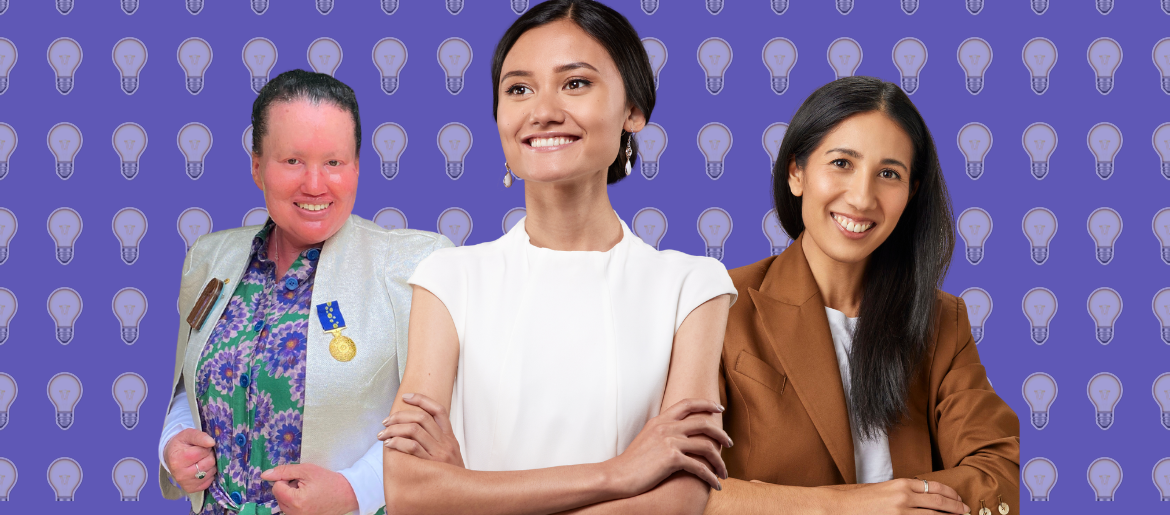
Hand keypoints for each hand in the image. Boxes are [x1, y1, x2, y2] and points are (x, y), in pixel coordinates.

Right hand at [163, 428, 216, 493]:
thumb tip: (211, 442)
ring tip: (201, 460)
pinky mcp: (191, 489)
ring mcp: (185, 483)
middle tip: (202, 453)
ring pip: (211, 472)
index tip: (200, 446)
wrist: (171, 456)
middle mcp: (181, 474)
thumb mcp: (188, 435)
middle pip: (209, 463)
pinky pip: (209, 481)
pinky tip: (201, 469)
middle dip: (209, 455)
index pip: (203, 452)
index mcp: (178, 459)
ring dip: (211, 465)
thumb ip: (200, 436)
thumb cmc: (181, 444)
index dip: (206, 447)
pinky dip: (209, 474)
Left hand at [260, 463, 358, 514]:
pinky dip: (295, 503)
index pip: (276, 487)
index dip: (286, 479)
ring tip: (307, 491)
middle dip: (288, 488)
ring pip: (283, 504)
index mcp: (296, 501)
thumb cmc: (328, 481)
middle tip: (305, 484)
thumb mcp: (306, 470)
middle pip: (279, 496)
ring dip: (291, 496)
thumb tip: (265, 475)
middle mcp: (295, 514)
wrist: (346, 493)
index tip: (299, 478)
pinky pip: (290, 510)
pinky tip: (308, 498)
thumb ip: (284, 471)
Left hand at [378, 393, 464, 467]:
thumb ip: (438, 441)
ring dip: (394, 429)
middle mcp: (445, 442)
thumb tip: (416, 429)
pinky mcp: (431, 464)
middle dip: (400, 416)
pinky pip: (412, 447)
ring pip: (414, 429)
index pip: (438, 410)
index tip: (406, 397)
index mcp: (449, 437)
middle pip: (421, 417)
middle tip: (386, 421)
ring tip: (383, 434)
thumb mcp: (450, 453)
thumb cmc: (452, 475)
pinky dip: (398, 442)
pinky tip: (390, 444)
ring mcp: (439, 453)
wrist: (464, 492)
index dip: (421, 399)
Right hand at [607, 398, 731, 495]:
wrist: (618, 475)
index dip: (706, 404)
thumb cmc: (632, 462)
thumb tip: (678, 435)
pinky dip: (711, 477)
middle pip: (703, 423)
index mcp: (660, 420)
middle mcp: (666, 427)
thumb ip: (662, 432)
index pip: (687, 404)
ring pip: (707, 446)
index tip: (719, 408)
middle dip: (721, 434)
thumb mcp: (646, 438)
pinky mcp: (672, 459)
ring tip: (724, 472)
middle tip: (729, 444)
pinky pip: (700, 467)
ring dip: (720, 461)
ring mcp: (669, 441)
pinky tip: (716, 484)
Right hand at [836, 478, 968, 514]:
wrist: (840, 507)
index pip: (935, 487)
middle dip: (956, 508)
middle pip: (939, 502)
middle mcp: (904, 497)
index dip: (951, 494)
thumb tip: (923, 500)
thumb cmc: (858, 499)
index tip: (958, 499)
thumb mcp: (884, 489)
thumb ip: (903, 492)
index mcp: (901, 484)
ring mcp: (901, 512)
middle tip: (966, 511)